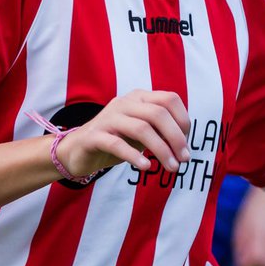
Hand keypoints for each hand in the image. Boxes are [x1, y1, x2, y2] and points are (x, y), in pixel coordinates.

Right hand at [55, 90, 190, 176]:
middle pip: (158, 114)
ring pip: (141, 128)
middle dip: (176, 138)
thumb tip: (185, 146)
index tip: (186, 144)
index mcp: (139, 97)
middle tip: (184, 159)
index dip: (183, 121)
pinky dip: (134, 156)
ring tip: (172, 167)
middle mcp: (124, 102)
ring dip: (161, 150)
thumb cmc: (117, 140)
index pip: (169, 99)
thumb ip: (160, 131)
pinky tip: (145, 167)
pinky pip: (117, 143)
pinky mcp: (94, 136)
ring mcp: (108, 118)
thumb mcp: (142, 132)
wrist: (78, 151)